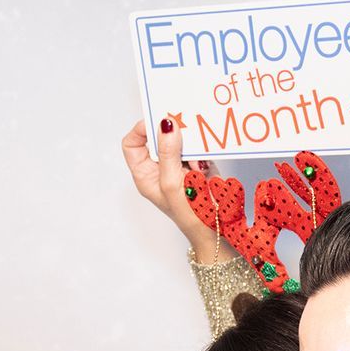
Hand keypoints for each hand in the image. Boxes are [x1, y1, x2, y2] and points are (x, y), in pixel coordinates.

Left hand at [120, 118, 229, 262]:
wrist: (217, 228)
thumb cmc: (189, 214)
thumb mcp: (172, 183)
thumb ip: (168, 152)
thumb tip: (166, 125)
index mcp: (145, 174)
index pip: (133, 144)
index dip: (141, 130)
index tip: (158, 123)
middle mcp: (159, 168)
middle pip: (158, 138)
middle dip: (172, 134)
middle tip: (183, 129)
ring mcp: (178, 166)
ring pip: (180, 141)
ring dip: (190, 146)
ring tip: (196, 162)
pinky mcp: (196, 165)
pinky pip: (197, 148)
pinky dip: (202, 153)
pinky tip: (205, 167)